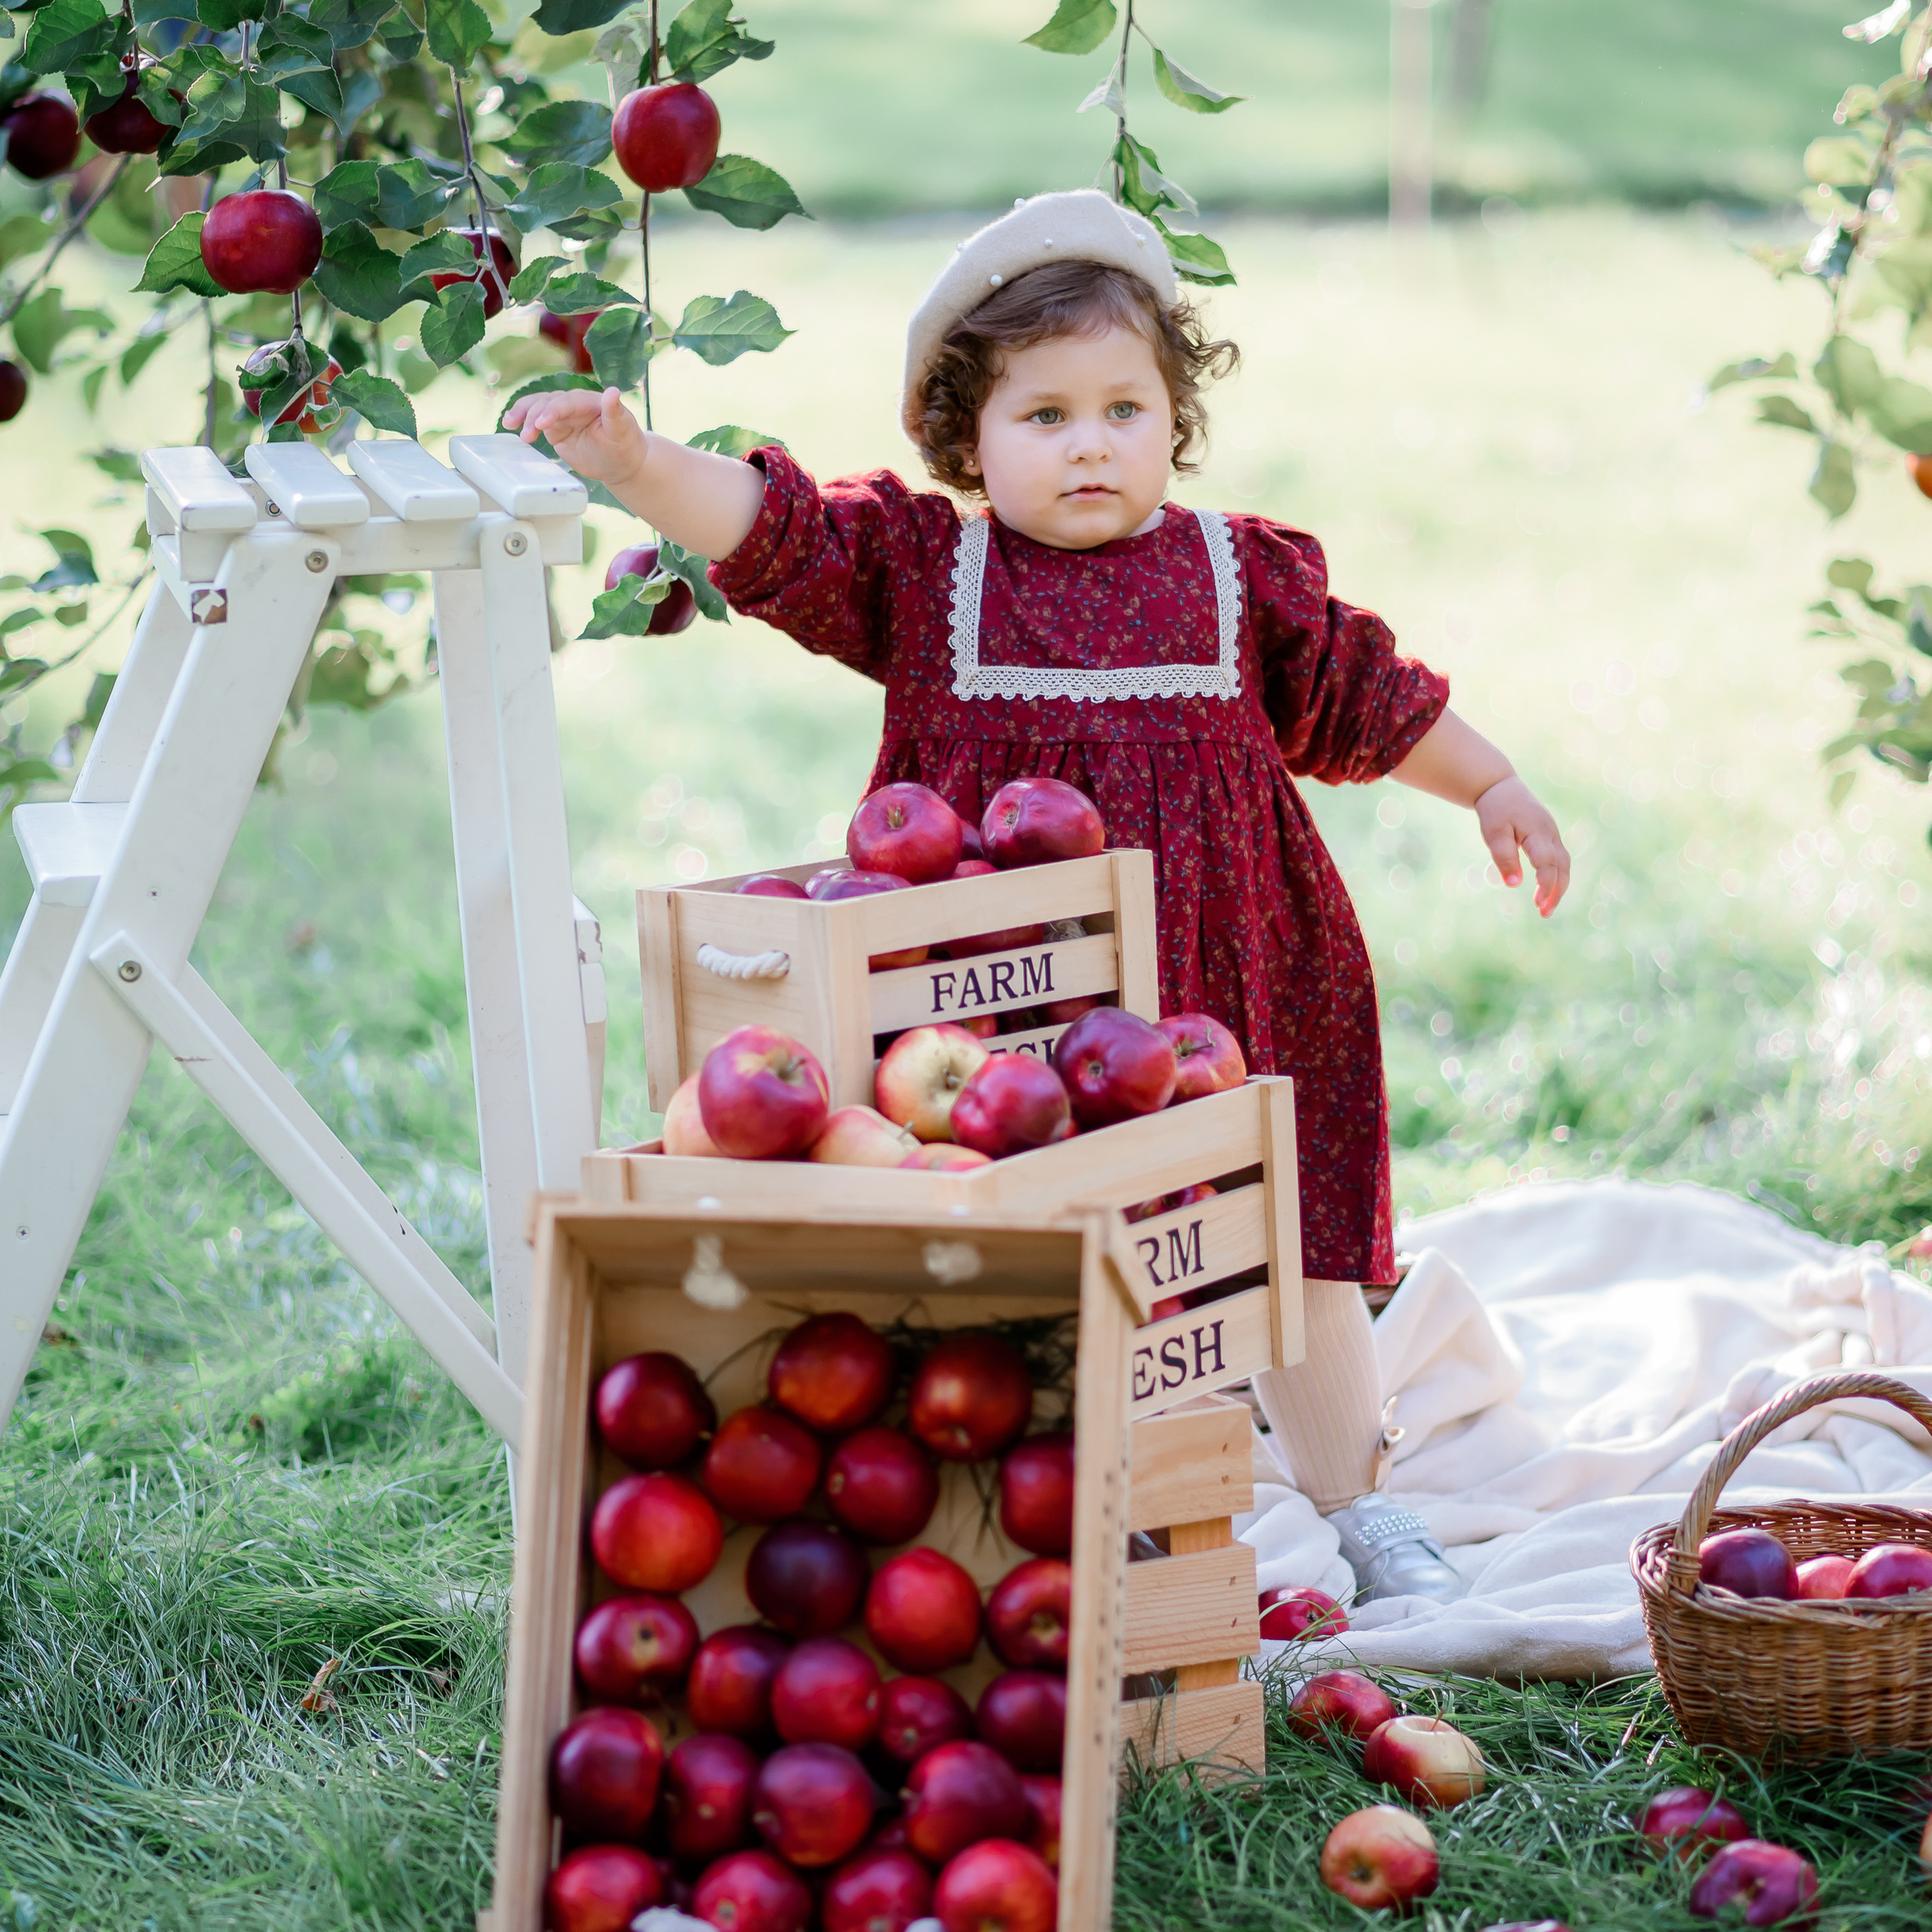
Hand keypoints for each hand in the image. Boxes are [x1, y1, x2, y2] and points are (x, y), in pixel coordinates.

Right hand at [503, 385, 646, 489]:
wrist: (621, 462)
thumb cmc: (625, 444)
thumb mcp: (622, 429)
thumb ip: (614, 411)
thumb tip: (613, 392)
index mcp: (588, 401)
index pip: (567, 402)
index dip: (553, 411)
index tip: (543, 423)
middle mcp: (572, 404)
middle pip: (547, 403)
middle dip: (534, 415)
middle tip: (527, 433)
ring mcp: (562, 416)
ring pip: (537, 408)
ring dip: (523, 414)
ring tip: (510, 425)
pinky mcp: (555, 428)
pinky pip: (535, 421)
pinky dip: (522, 421)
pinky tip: (510, 424)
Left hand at [1475, 776, 1569, 915]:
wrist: (1500, 787)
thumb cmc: (1495, 809)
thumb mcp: (1493, 832)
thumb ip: (1504, 856)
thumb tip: (1514, 884)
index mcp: (1538, 832)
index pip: (1547, 863)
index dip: (1546, 884)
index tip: (1538, 903)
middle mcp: (1550, 833)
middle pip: (1562, 867)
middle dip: (1556, 892)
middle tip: (1544, 913)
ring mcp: (1552, 834)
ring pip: (1564, 864)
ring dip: (1558, 886)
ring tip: (1544, 908)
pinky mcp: (1549, 836)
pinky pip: (1558, 859)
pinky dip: (1556, 876)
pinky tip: (1545, 890)